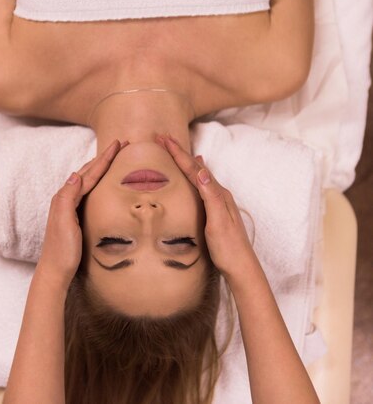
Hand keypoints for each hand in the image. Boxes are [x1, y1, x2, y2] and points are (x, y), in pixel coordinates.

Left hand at [36, 138, 128, 290]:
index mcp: (65, 197)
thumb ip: (67, 197)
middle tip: (121, 144)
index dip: (104, 158)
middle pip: (88, 171)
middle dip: (105, 157)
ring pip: (88, 179)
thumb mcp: (64, 222)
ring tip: (113, 157)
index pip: (89, 172)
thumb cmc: (62, 250)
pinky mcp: (75, 216)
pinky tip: (101, 182)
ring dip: (101, 166)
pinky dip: (97, 180)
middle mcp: (66, 198)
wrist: (55, 272)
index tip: (118, 144)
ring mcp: (70, 206)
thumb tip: (76, 174)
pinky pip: (88, 190)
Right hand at [156, 134, 257, 281]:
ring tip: (177, 150)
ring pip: (199, 176)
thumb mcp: (218, 222)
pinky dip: (192, 176)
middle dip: (180, 153)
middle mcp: (219, 194)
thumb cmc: (229, 248)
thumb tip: (202, 170)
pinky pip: (201, 186)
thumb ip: (211, 196)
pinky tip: (196, 174)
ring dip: (186, 162)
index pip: (195, 169)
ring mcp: (218, 203)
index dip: (179, 153)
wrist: (241, 268)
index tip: (165, 139)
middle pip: (196, 168)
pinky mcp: (215, 211)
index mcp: (218, 194)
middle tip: (164, 139)